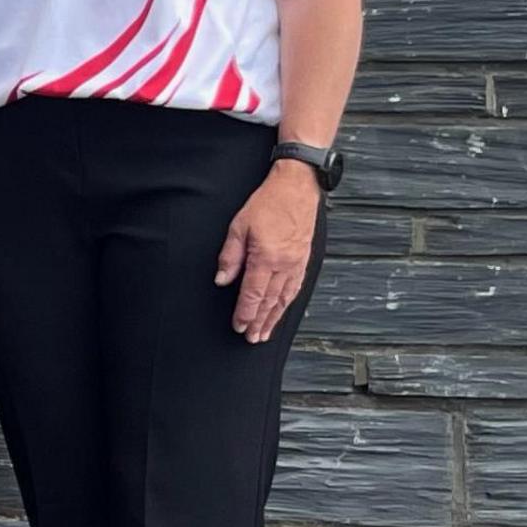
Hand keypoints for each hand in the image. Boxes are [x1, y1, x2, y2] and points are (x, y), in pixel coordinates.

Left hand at [217, 160, 323, 343]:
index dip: (245, 313)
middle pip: (270, 301)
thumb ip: (230, 255)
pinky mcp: (304, 259)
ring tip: (265, 332)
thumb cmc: (268, 203)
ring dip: (275, 317)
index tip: (238, 326)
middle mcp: (284, 264)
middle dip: (259, 322)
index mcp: (266, 257)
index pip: (253, 294)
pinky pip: (296, 287)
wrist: (297, 188)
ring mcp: (297, 263)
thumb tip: (222, 279)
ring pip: (285, 298)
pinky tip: (282, 310)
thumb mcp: (239, 226)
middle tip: (251, 338)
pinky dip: (288, 303)